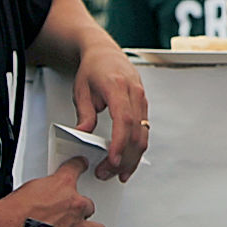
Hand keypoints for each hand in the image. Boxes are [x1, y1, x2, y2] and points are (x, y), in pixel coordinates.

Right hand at [5, 158, 102, 226]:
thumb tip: (40, 196)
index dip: (80, 165)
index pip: (76, 167)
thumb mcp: (28, 189)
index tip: (81, 165)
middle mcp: (75, 205)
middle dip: (81, 212)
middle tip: (70, 216)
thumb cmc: (13, 212)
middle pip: (90, 205)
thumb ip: (43, 190)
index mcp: (62, 185)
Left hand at [70, 44, 148, 180]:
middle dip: (125, 158)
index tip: (113, 160)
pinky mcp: (143, 105)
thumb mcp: (81, 90)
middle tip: (107, 172)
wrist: (104, 53)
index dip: (120, 143)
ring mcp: (142, 99)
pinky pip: (144, 130)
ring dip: (133, 157)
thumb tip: (84, 134)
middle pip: (136, 132)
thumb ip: (84, 113)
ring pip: (144, 134)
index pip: (124, 119)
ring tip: (118, 172)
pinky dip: (137, 148)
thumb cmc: (94, 68)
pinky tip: (128, 159)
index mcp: (118, 86)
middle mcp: (134, 93)